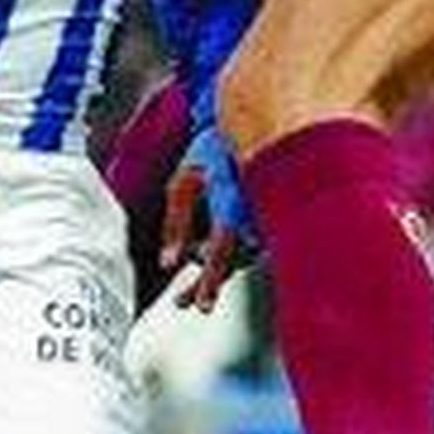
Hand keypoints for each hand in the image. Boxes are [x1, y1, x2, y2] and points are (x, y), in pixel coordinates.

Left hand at [158, 126, 254, 313]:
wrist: (246, 127)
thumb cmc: (211, 153)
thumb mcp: (183, 184)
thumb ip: (175, 225)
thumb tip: (168, 264)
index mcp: (232, 205)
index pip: (221, 252)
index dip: (210, 280)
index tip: (202, 306)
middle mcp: (254, 217)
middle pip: (233, 263)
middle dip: (207, 283)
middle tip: (183, 301)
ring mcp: (263, 220)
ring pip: (239, 257)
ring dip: (214, 268)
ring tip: (187, 278)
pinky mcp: (266, 221)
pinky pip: (246, 246)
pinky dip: (226, 251)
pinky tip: (205, 244)